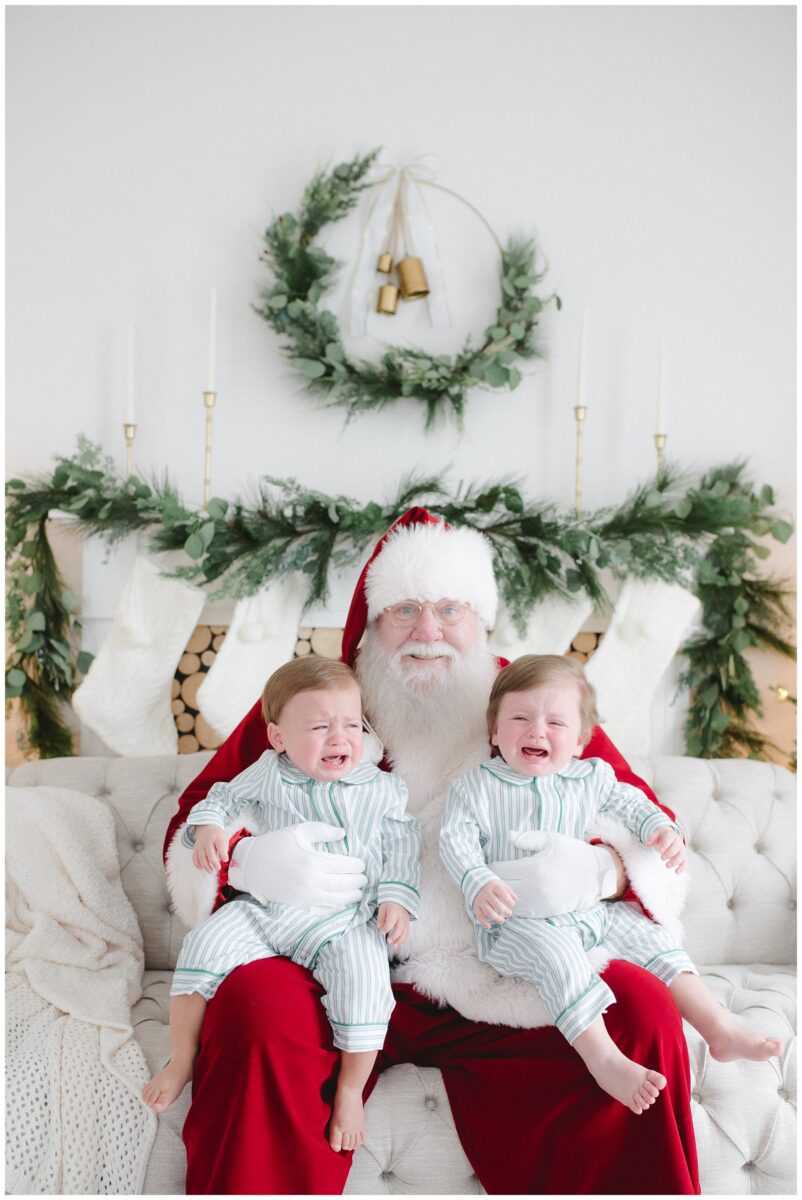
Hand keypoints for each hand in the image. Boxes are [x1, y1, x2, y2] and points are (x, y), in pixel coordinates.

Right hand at [192, 825, 229, 872]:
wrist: (207, 826)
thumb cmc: (217, 835)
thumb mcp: (224, 838)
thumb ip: (224, 848)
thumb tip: (224, 860)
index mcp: (217, 837)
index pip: (220, 846)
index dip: (223, 854)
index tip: (225, 860)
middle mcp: (208, 841)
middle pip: (210, 853)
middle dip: (214, 862)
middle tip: (218, 868)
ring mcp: (201, 844)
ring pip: (202, 857)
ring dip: (206, 865)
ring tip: (211, 871)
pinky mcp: (196, 848)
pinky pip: (195, 856)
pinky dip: (197, 863)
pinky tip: (201, 868)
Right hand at [227, 821, 367, 912]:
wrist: (252, 865)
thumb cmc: (275, 845)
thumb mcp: (299, 831)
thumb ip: (323, 831)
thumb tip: (342, 833)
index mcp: (313, 862)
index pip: (344, 866)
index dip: (356, 866)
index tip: (362, 864)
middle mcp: (311, 881)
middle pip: (343, 884)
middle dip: (357, 881)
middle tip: (364, 878)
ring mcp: (305, 896)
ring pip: (336, 899)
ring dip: (351, 896)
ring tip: (358, 891)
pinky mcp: (299, 905)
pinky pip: (323, 908)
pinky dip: (336, 906)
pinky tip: (342, 901)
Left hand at [378, 902, 409, 946]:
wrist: (399, 901)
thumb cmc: (389, 905)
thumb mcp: (383, 908)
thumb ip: (381, 918)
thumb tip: (379, 927)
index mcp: (394, 911)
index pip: (391, 921)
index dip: (386, 928)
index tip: (381, 932)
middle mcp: (402, 916)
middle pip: (400, 927)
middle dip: (395, 936)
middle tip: (389, 941)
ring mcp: (406, 920)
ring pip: (405, 931)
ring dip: (400, 939)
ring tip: (395, 946)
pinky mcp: (408, 924)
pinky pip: (407, 932)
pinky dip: (404, 939)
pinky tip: (399, 943)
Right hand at [473, 880, 516, 930]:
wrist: (476, 883)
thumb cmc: (492, 885)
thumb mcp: (501, 884)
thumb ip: (509, 891)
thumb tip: (515, 899)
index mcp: (494, 886)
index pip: (502, 892)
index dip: (508, 899)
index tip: (513, 904)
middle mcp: (486, 893)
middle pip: (496, 904)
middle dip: (504, 910)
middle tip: (509, 913)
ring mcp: (480, 900)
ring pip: (488, 911)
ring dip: (496, 918)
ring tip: (503, 920)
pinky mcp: (476, 906)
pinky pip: (479, 916)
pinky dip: (483, 922)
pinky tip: (489, 926)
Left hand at [489, 831, 618, 916]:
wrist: (596, 875)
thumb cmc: (572, 853)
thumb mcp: (551, 839)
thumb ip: (528, 838)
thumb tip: (508, 836)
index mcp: (534, 868)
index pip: (501, 871)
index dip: (492, 868)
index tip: (489, 864)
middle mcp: (535, 888)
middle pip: (503, 889)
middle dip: (494, 883)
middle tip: (491, 877)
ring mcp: (541, 903)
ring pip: (510, 903)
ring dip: (503, 897)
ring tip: (500, 889)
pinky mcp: (546, 912)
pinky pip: (523, 912)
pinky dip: (515, 906)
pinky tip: (513, 898)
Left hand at [646, 827, 685, 872]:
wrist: (671, 836)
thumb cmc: (662, 837)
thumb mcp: (656, 834)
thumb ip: (651, 838)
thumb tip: (646, 844)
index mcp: (670, 835)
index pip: (669, 838)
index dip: (665, 845)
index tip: (660, 851)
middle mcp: (678, 841)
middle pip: (676, 847)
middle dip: (669, 853)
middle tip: (662, 858)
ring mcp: (681, 849)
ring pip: (681, 855)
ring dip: (675, 862)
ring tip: (666, 865)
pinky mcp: (683, 856)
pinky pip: (685, 862)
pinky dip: (682, 867)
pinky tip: (676, 872)